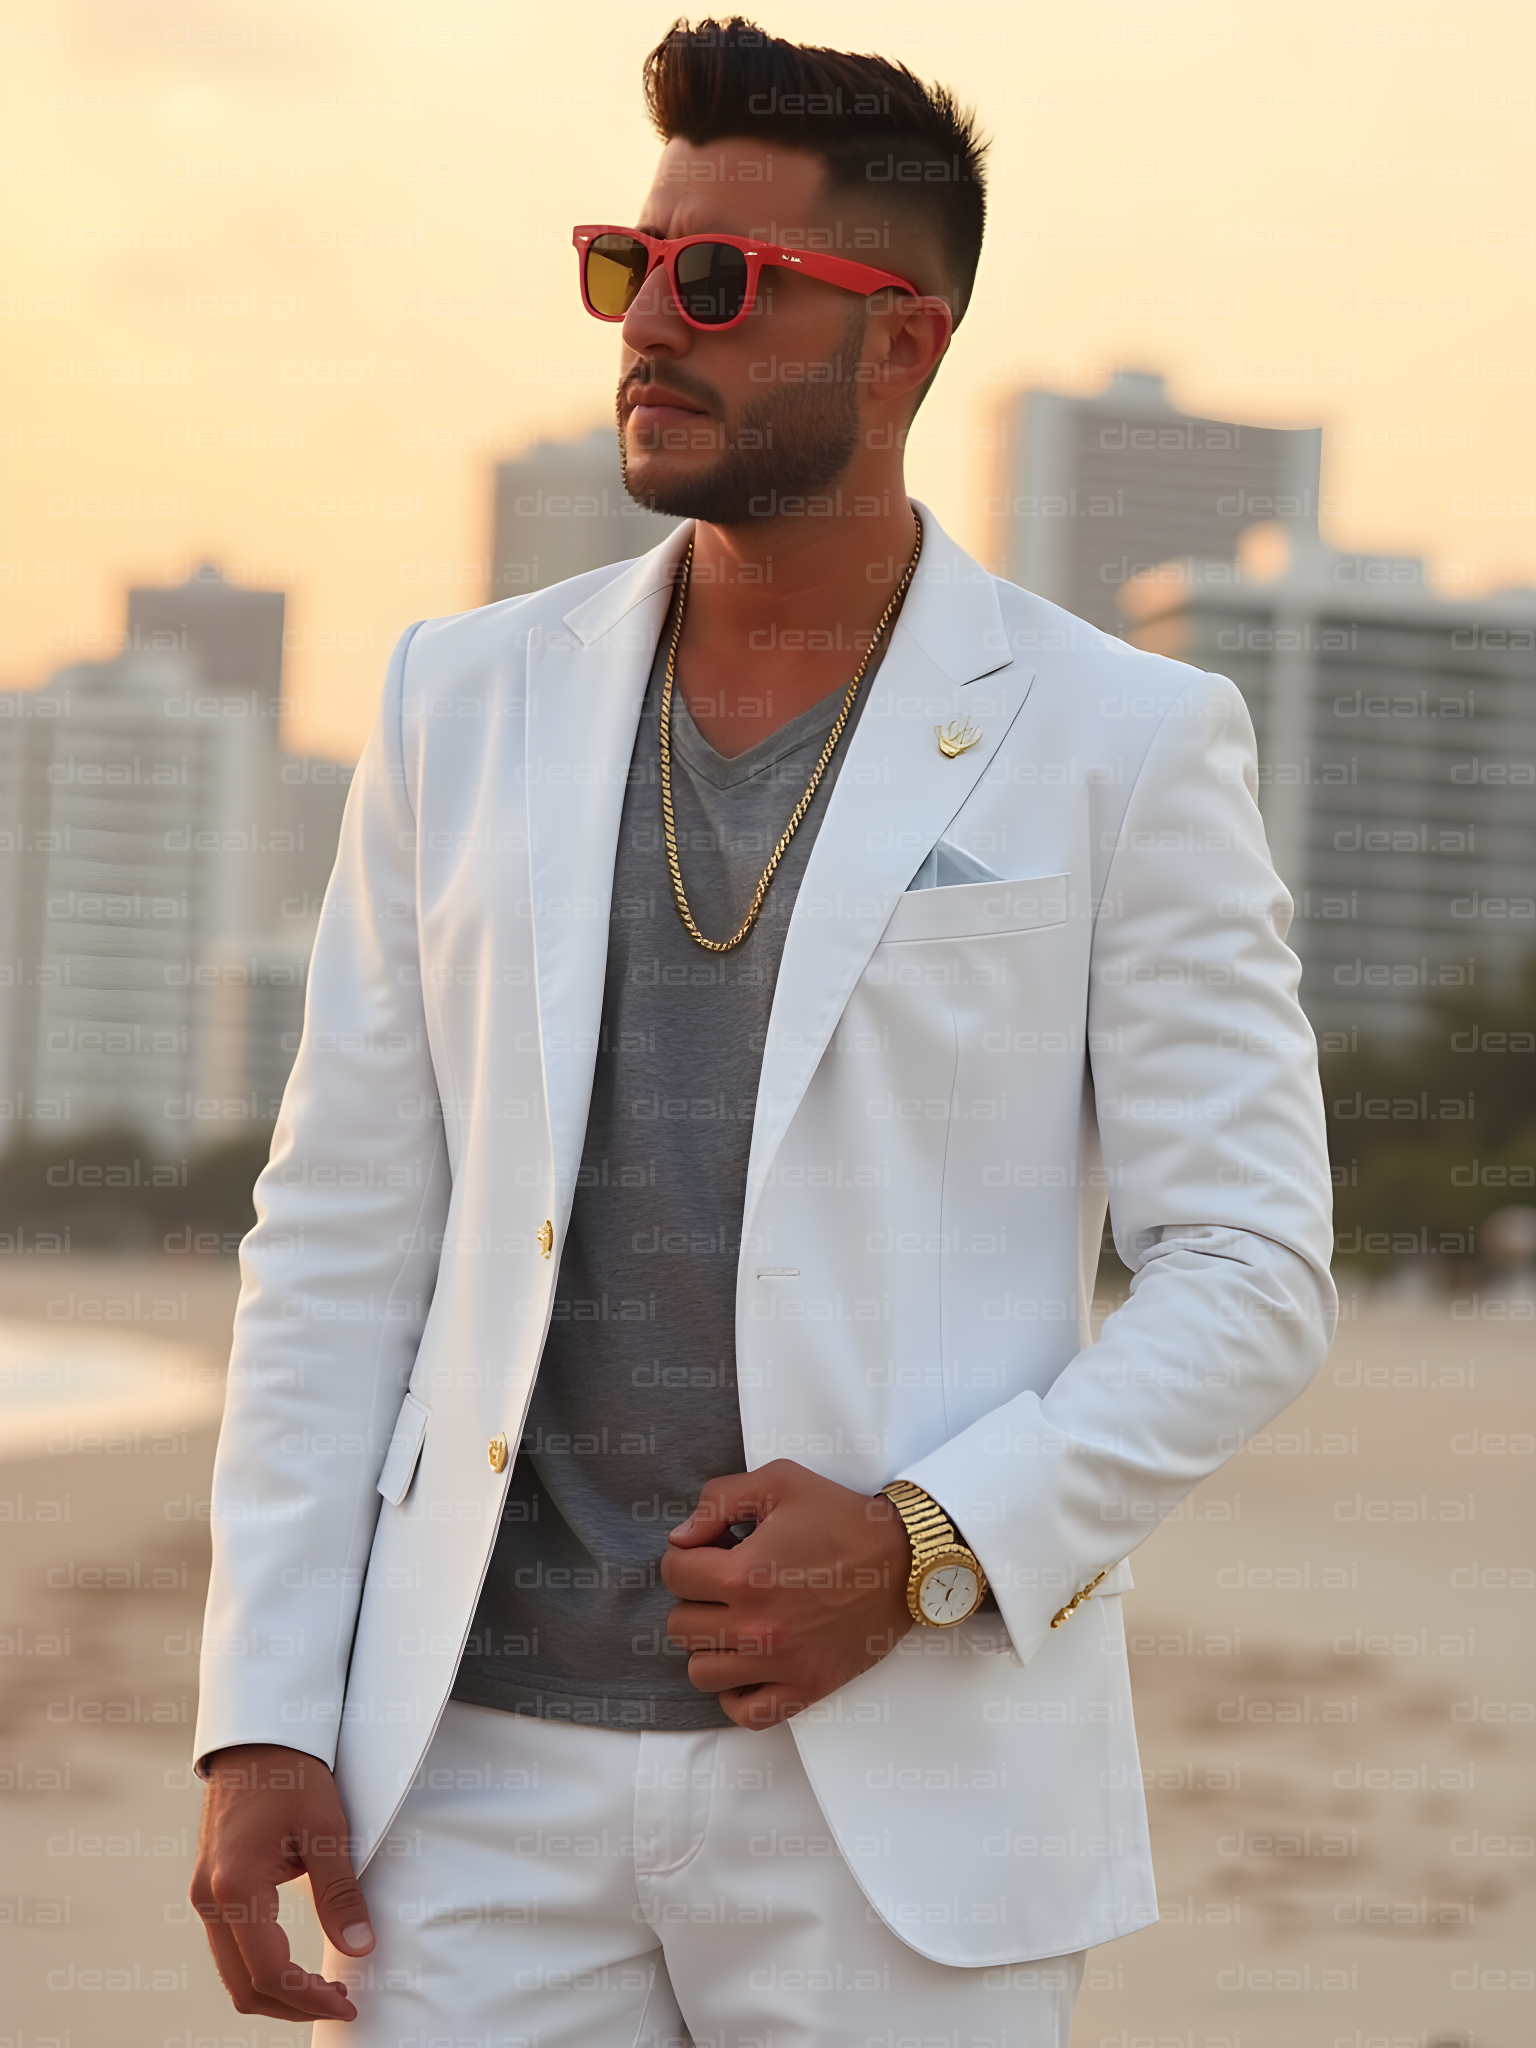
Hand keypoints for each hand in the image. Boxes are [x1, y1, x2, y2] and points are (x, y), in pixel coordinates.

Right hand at [190, 1743, 373, 2021]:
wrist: (257, 1738)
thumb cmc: (293, 1773)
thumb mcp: (326, 1828)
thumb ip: (340, 1894)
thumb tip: (360, 1948)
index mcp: (235, 1887)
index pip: (270, 1972)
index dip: (310, 1999)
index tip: (347, 2002)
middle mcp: (208, 1899)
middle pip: (244, 1986)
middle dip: (292, 2006)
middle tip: (339, 2001)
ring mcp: (203, 1896)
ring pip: (233, 1973)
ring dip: (276, 1990)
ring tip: (323, 1987)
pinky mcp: (209, 1890)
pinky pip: (230, 1948)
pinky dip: (262, 1967)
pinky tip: (296, 1962)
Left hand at [660, 1459, 912, 1728]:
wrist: (905, 1560)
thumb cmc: (842, 1517)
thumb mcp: (779, 1481)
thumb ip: (718, 1499)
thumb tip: (681, 1538)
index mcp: (744, 1574)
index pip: (674, 1573)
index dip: (686, 1556)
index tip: (710, 1552)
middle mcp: (756, 1626)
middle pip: (681, 1625)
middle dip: (696, 1599)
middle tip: (725, 1586)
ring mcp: (781, 1664)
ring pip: (702, 1672)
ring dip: (710, 1646)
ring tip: (734, 1624)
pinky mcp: (806, 1688)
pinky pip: (745, 1713)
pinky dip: (735, 1694)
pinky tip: (747, 1666)